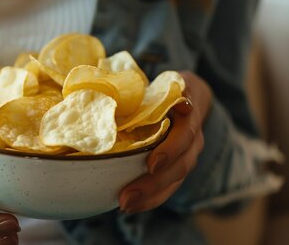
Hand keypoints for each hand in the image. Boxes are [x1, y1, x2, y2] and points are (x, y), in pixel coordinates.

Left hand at [118, 71, 211, 212]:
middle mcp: (193, 136)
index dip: (170, 150)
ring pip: (175, 180)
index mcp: (188, 111)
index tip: (151, 164)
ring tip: (125, 205)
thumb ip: (139, 89)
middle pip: (180, 164)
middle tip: (126, 197)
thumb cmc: (164, 88)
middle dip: (153, 183)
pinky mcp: (179, 167)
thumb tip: (94, 91)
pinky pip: (169, 187)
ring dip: (150, 195)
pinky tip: (130, 206)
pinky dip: (151, 198)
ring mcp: (189, 154)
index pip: (184, 133)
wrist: (190, 96)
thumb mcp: (156, 82)